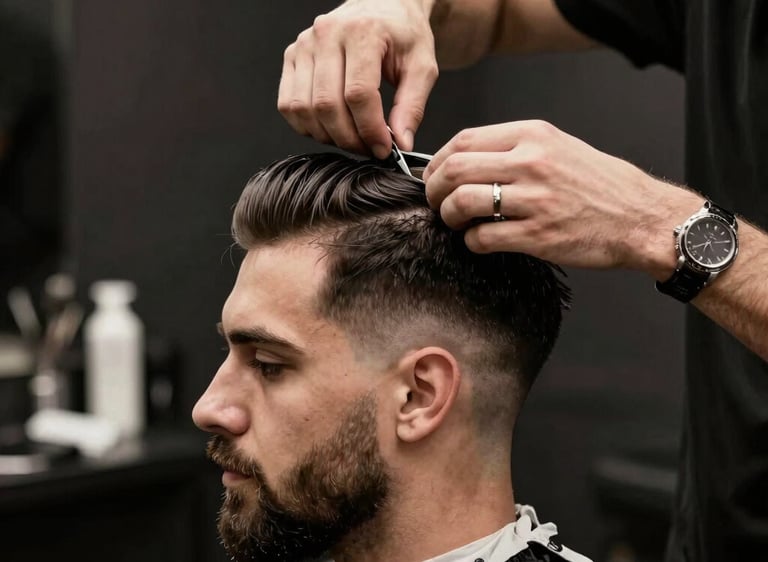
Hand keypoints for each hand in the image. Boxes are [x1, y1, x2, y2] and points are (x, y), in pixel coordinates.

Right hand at [278, 0, 437, 158]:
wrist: (383, 6)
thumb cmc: (402, 34)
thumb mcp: (422, 66)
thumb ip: (412, 106)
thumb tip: (401, 143)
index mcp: (362, 31)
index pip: (358, 94)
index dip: (370, 130)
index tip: (384, 149)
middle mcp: (327, 34)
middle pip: (327, 104)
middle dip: (349, 138)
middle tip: (368, 149)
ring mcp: (304, 44)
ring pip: (303, 108)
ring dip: (327, 135)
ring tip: (352, 139)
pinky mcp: (292, 56)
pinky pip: (288, 104)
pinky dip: (306, 126)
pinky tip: (330, 128)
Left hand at [423, 120, 703, 277]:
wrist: (641, 217)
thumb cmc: (601, 184)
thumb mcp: (558, 147)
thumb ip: (514, 148)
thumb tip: (465, 161)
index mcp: (533, 136)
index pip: (463, 140)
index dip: (437, 161)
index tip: (433, 176)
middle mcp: (531, 163)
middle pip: (455, 169)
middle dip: (434, 189)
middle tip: (436, 202)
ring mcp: (534, 200)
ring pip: (462, 202)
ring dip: (448, 216)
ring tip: (456, 222)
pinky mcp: (538, 236)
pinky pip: (483, 238)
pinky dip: (471, 242)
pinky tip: (479, 241)